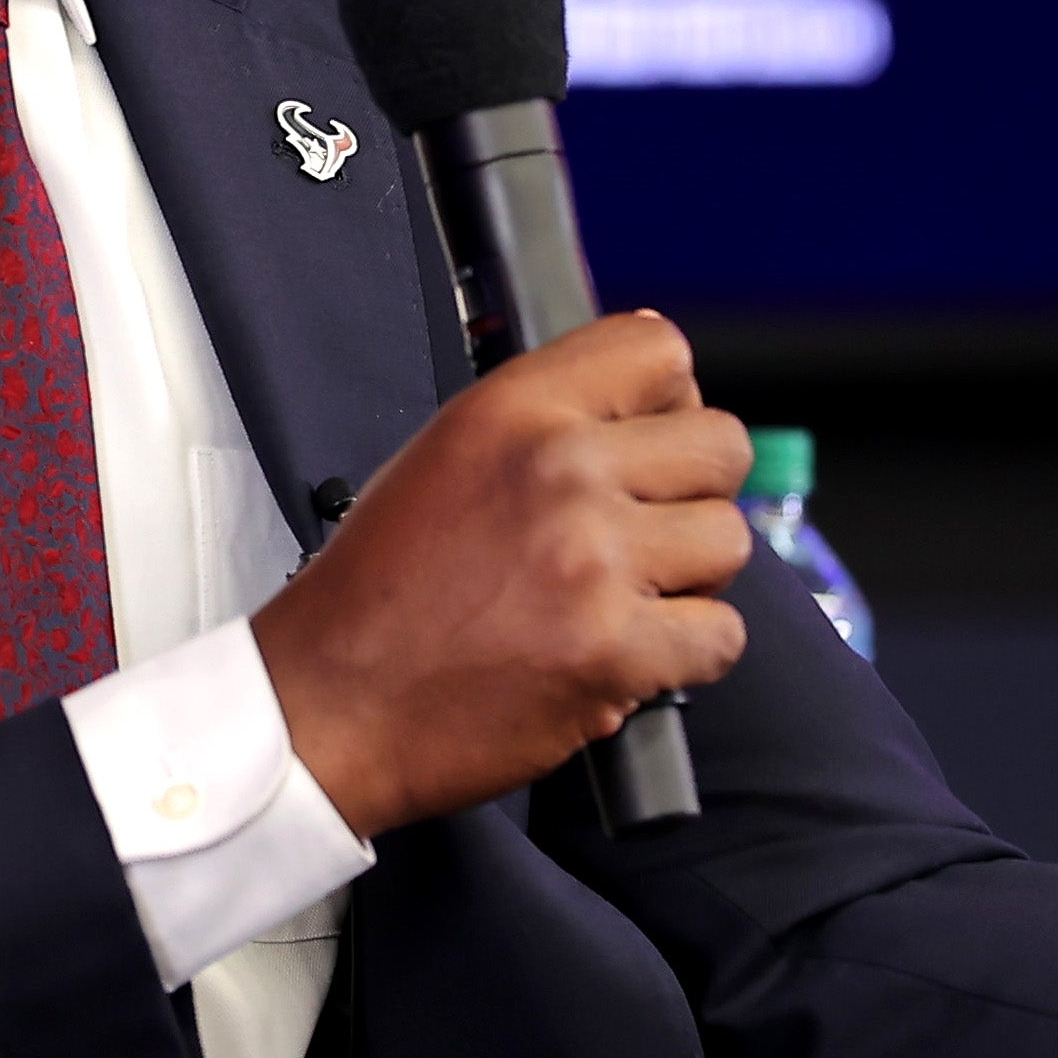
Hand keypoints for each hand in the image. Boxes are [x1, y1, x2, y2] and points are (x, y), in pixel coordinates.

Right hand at [251, 311, 751, 836]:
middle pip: (721, 445)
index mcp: (513, 410)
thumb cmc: (376, 593)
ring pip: (728, 541)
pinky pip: (720, 636)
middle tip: (647, 534)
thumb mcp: (445, 456)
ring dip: (692, 579)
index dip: (671, 402)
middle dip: (694, 493)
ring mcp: (593, 561)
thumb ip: (546, 418)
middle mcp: (560, 470)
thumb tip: (651, 393)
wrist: (329, 705)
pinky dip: (686, 656)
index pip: (660, 352)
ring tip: (626, 600)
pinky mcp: (613, 651)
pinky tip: (629, 656)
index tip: (655, 440)